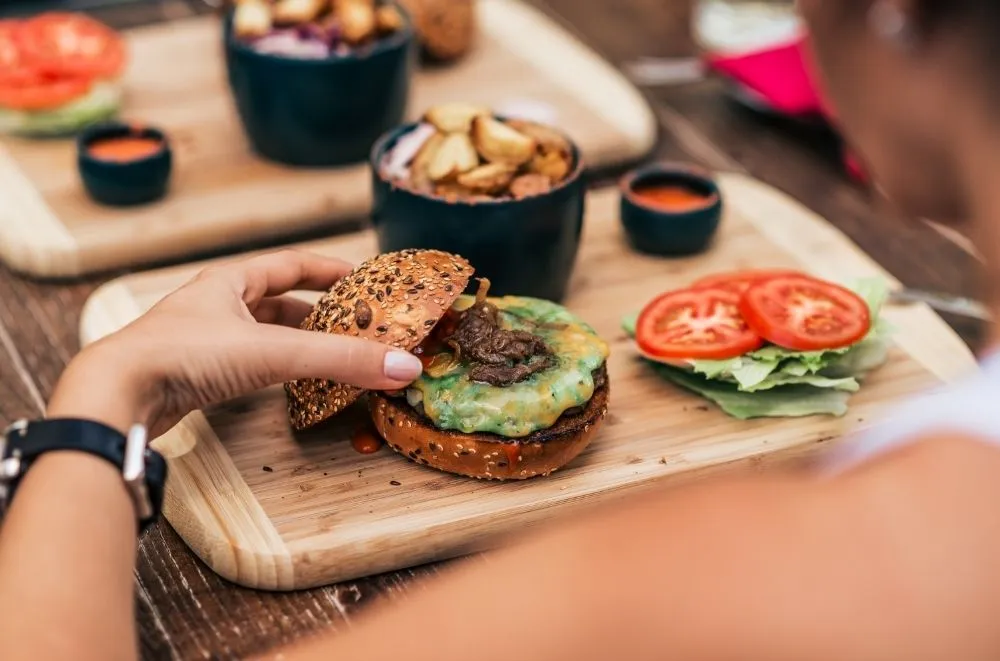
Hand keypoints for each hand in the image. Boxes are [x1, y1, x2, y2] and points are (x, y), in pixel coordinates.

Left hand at [47, 250, 424, 435]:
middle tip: (355, 325)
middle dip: (318, 312)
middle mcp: (215, 305)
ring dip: (296, 342)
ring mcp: (202, 340)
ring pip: (262, 334)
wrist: (117, 396)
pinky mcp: (194, 374)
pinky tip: (289, 382)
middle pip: (278, 300)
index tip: (362, 277)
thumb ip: (340, 360)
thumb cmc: (184, 356)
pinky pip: (247, 363)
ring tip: (332, 354)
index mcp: (230, 281)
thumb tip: (404, 366)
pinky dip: (275, 368)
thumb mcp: (272, 352)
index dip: (328, 269)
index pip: (290, 264)